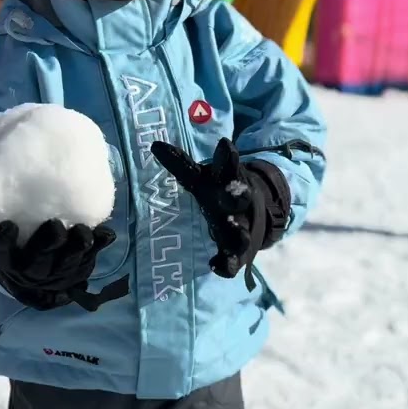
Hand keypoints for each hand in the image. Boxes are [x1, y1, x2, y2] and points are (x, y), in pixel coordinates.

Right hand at [0, 219, 116, 310]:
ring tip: (83, 232)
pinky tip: (105, 235)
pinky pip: (87, 264)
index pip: (1, 253)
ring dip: (75, 249)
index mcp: (7, 260)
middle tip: (55, 225)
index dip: (2, 242)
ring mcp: (54, 278)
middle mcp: (29, 272)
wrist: (30, 274)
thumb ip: (12, 212)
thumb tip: (8, 164)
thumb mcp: (9, 228)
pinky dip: (97, 249)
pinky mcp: (76, 275)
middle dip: (48, 244)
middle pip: (37, 263)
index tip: (8, 225)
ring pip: (65, 267)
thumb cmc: (18, 240)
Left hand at [150, 138, 288, 280]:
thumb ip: (180, 163)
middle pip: (239, 199)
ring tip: (235, 231)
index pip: (229, 165)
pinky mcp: (237, 252)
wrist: (254, 212)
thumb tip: (154, 145)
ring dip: (238, 233)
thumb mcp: (201, 176)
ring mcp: (239, 228)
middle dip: (237, 196)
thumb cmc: (217, 190)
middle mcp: (236, 204)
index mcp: (228, 181)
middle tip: (234, 193)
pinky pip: (232, 260)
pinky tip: (215, 265)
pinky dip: (226, 264)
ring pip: (240, 232)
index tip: (223, 144)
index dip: (226, 155)